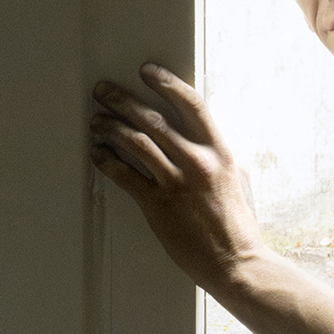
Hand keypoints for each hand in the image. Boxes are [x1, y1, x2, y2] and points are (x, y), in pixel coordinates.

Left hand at [88, 64, 262, 290]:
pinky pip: (124, 175)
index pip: (191, 104)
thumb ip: (216, 154)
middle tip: (103, 90)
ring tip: (96, 121)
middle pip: (153, 118)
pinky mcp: (157, 205)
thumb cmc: (237, 225)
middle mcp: (197, 162)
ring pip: (135, 142)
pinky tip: (97, 153)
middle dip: (123, 100)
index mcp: (220, 152)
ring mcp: (176, 183)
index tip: (147, 71)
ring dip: (110, 127)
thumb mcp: (236, 178)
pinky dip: (106, 161)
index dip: (166, 83)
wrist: (235, 262)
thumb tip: (198, 135)